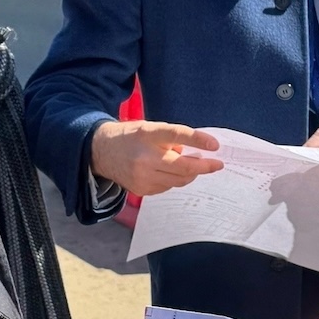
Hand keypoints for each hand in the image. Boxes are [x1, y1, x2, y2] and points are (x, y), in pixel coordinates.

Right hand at [91, 120, 222, 195]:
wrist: (101, 151)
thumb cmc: (132, 137)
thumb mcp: (151, 128)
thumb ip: (173, 139)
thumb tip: (196, 154)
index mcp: (148, 134)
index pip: (177, 135)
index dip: (198, 140)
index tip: (215, 146)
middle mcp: (145, 157)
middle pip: (182, 167)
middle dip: (204, 167)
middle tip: (217, 164)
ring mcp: (142, 176)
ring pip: (178, 180)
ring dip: (190, 173)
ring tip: (190, 164)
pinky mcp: (141, 190)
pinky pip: (167, 187)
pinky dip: (174, 180)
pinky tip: (169, 172)